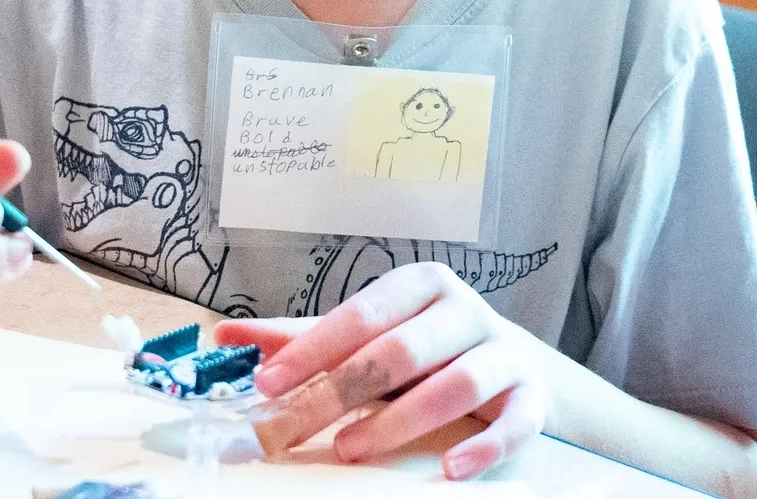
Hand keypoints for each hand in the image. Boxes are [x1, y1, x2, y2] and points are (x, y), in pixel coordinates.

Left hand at [216, 262, 552, 479]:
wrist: (519, 368)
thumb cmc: (428, 350)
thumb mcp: (370, 336)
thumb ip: (303, 338)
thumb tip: (225, 336)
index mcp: (420, 287)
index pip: (361, 313)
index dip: (312, 349)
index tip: (266, 382)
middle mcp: (464, 312)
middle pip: (401, 350)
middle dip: (342, 392)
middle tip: (293, 428)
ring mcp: (503, 352)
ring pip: (458, 382)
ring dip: (400, 420)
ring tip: (351, 449)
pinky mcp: (531, 396)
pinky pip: (515, 421)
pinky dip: (486, 447)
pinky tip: (452, 469)